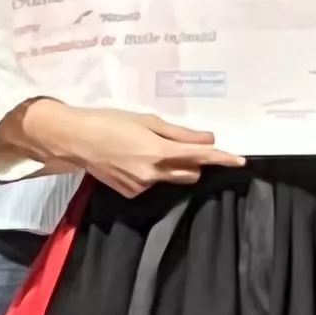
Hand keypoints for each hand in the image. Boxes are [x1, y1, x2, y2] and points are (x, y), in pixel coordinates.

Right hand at [5, 100, 241, 196]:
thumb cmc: (110, 121)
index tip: (240, 160)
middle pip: (190, 173)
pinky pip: (152, 184)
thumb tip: (208, 138)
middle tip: (183, 145)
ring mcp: (141, 186)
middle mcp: (154, 174)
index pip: (201, 157)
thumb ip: (180, 133)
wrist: (75, 139)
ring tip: (147, 148)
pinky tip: (133, 160)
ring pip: (171, 179)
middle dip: (193, 162)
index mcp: (159, 152)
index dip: (222, 158)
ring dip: (170, 167)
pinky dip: (151, 173)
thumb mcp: (147, 120)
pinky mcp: (130, 193)